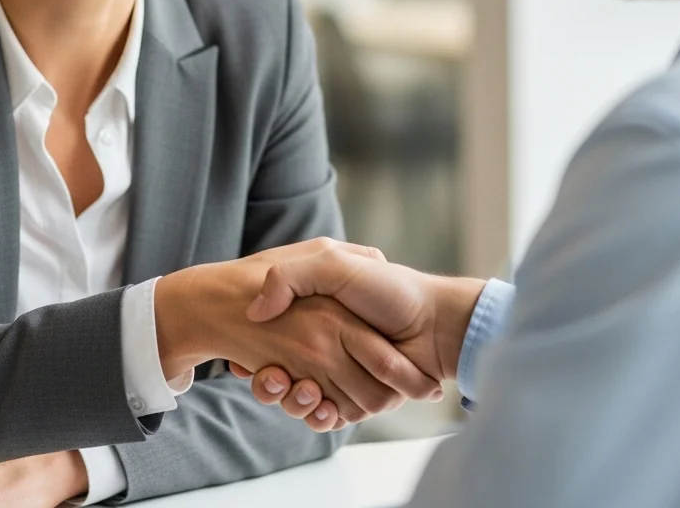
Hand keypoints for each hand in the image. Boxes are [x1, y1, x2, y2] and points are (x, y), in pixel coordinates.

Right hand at [226, 241, 484, 429]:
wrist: (435, 324)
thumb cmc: (388, 290)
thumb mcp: (333, 263)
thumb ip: (291, 276)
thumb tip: (257, 312)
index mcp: (318, 315)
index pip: (271, 341)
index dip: (256, 356)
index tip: (244, 360)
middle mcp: (326, 344)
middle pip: (281, 375)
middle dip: (272, 383)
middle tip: (274, 377)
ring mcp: (341, 373)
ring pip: (299, 399)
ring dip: (294, 401)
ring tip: (297, 389)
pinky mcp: (357, 399)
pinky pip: (326, 416)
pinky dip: (318, 417)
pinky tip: (318, 406)